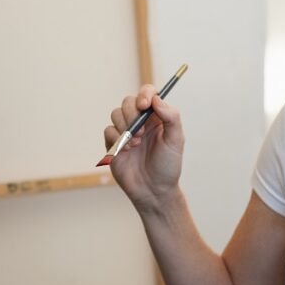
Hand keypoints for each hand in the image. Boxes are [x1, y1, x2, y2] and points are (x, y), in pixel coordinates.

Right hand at [102, 86, 184, 211]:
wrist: (154, 191)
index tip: (144, 105)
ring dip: (125, 127)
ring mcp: (126, 132)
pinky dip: (116, 139)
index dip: (144, 94)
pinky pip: (108, 130)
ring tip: (135, 145)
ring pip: (116, 113)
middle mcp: (140, 121)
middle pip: (128, 101)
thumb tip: (156, 99)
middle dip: (132, 113)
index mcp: (157, 117)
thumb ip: (171, 117)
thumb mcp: (176, 141)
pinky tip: (127, 151)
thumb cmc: (168, 166)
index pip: (148, 94)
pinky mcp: (113, 143)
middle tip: (141, 133)